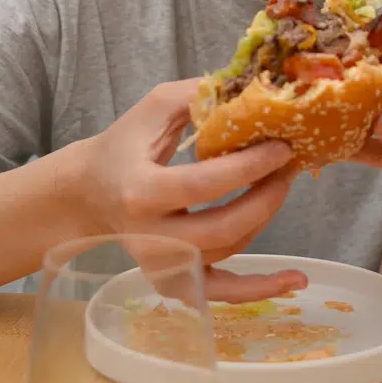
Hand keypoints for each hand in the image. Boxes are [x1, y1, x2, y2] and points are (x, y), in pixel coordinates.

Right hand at [78, 79, 307, 300]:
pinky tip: (293, 280)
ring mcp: (161, 265)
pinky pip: (219, 293)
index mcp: (141, 190)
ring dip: (263, 220)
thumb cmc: (124, 144)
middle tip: (288, 167)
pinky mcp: (172, 280)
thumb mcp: (153, 108)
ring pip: (226, 253)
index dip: (249, 168)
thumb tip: (250, 89)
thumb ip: (198, 96)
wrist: (88, 191)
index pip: (203, 184)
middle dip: (265, 198)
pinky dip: (257, 290)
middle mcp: (150, 236)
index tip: (281, 147)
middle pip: (220, 229)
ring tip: (283, 185)